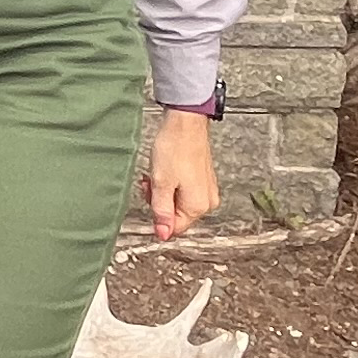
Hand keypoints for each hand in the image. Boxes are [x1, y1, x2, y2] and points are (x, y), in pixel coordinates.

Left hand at [141, 110, 218, 239]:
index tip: (150, 198)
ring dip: (164, 192)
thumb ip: (161, 211)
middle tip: (152, 184)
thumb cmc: (175, 148)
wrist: (185, 123)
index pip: (174, 227)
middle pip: (176, 215)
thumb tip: (162, 234)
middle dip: (160, 202)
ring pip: (178, 202)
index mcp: (198, 206)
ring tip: (158, 174)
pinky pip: (183, 191)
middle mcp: (207, 201)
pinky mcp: (203, 179)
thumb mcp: (161, 184)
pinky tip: (166, 171)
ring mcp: (207, 190)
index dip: (157, 216)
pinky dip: (171, 184)